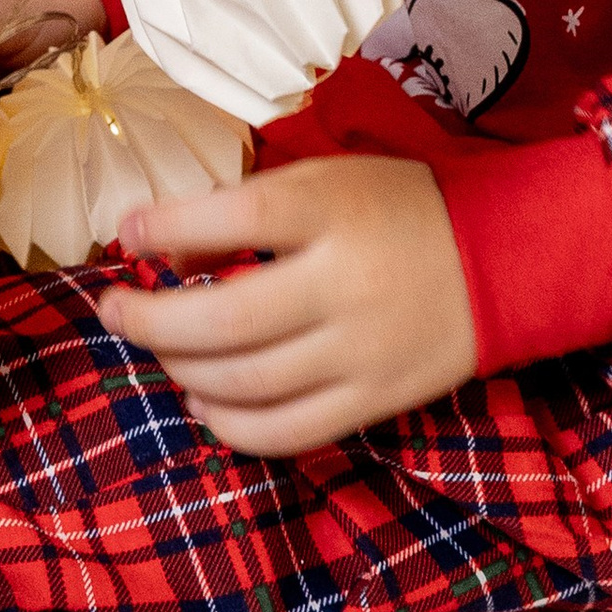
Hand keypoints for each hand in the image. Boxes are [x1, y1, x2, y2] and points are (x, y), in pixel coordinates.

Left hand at [98, 154, 478, 454]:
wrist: (499, 261)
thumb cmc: (396, 207)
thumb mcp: (324, 180)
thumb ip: (247, 207)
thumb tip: (163, 249)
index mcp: (331, 211)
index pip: (233, 220)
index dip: (164, 228)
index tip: (124, 233)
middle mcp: (342, 284)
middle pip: (224, 320)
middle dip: (149, 321)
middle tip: (112, 311)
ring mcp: (358, 352)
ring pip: (245, 382)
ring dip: (181, 371)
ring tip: (160, 352)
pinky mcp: (372, 400)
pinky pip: (286, 431)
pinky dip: (230, 426)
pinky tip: (203, 404)